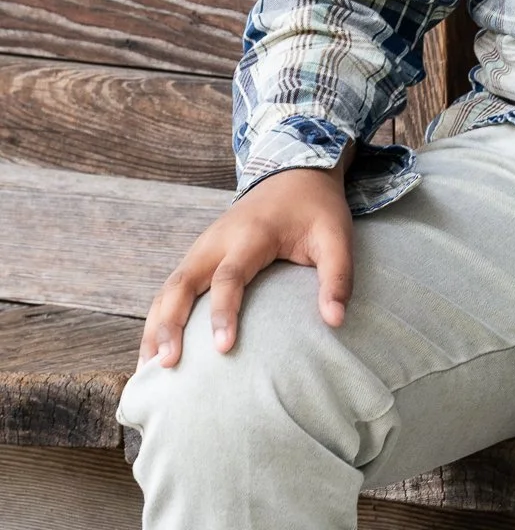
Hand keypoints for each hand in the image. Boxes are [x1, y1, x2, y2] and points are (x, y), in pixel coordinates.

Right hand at [141, 162, 353, 367]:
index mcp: (252, 234)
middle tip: (166, 364)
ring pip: (168, 288)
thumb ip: (338, 277)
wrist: (295, 174)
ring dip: (156, 326)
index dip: (224, 312)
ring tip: (148, 369)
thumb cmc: (316, 211)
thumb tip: (336, 321)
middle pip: (182, 283)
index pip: (229, 276)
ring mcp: (202, 247)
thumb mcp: (337, 237)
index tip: (222, 348)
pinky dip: (158, 318)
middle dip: (170, 324)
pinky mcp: (198, 256)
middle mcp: (217, 241)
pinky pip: (170, 289)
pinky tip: (153, 350)